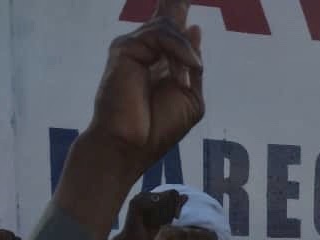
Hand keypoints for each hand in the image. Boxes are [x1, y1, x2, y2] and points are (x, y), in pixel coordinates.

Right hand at [87, 0, 204, 177]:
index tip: (184, 1)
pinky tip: (185, 72)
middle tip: (182, 27)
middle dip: (178, 4)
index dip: (178, 9)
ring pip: (169, 28)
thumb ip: (192, 64)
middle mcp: (147, 49)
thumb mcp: (190, 97)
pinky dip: (179, 52)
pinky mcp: (125, 49)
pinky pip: (161, 35)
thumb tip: (194, 28)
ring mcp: (134, 47)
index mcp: (163, 61)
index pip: (172, 26)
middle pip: (167, 15)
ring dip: (185, 55)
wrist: (132, 145)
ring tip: (185, 80)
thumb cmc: (159, 128)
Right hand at [109, 189, 187, 239]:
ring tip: (162, 222)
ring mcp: (140, 197)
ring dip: (165, 211)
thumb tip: (186, 196)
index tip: (177, 217)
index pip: (173, 193)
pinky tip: (154, 221)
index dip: (177, 204)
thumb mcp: (168, 219)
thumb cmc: (152, 232)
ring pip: (162, 198)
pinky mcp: (135, 202)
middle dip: (173, 207)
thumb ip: (176, 207)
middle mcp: (147, 194)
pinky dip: (156, 213)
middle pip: (169, 194)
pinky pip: (153, 202)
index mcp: (154, 197)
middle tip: (172, 220)